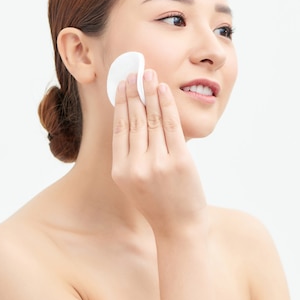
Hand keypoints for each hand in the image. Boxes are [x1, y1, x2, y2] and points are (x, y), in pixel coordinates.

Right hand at [111, 69, 207, 235]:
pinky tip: (164, 91)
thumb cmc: (159, 202)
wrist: (180, 227)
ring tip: (149, 75)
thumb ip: (131, 156)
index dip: (121, 104)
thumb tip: (135, 119)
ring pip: (153, 120)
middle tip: (135, 72)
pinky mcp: (179, 162)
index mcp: (121, 171)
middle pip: (134, 121)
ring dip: (150, 94)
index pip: (119, 129)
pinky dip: (167, 106)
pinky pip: (172, 127)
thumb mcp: (135, 182)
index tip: (122, 85)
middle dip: (134, 93)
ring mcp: (158, 164)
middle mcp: (136, 166)